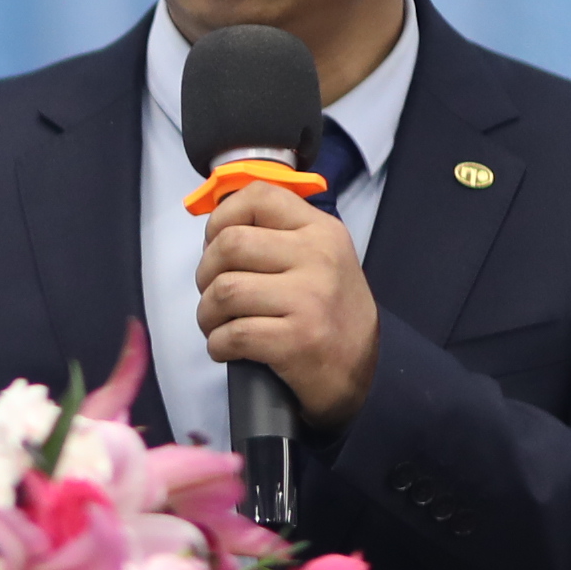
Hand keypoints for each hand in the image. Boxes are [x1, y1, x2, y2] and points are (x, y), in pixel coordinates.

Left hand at [194, 182, 379, 429]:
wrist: (365, 373)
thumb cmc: (331, 314)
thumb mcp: (321, 259)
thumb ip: (279, 235)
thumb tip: (216, 230)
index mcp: (321, 230)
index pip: (258, 196)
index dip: (221, 218)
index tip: (216, 245)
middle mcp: (318, 257)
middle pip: (230, 244)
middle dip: (205, 273)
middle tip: (215, 295)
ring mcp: (309, 298)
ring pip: (225, 290)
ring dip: (207, 313)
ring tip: (218, 324)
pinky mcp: (297, 340)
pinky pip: (233, 333)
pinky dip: (218, 344)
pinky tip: (228, 348)